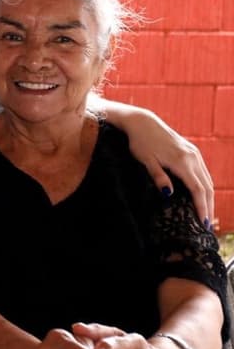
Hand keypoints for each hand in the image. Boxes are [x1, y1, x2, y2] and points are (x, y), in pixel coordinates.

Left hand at [122, 109, 213, 226]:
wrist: (143, 122)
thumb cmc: (140, 143)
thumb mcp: (146, 161)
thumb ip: (158, 177)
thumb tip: (168, 194)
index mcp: (182, 162)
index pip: (197, 189)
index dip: (201, 207)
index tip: (203, 223)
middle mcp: (192, 157)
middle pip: (206, 186)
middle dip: (208, 206)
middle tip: (207, 225)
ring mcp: (194, 153)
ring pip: (207, 179)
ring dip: (209, 197)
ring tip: (206, 214)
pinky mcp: (192, 151)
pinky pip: (203, 172)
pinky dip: (205, 186)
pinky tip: (203, 195)